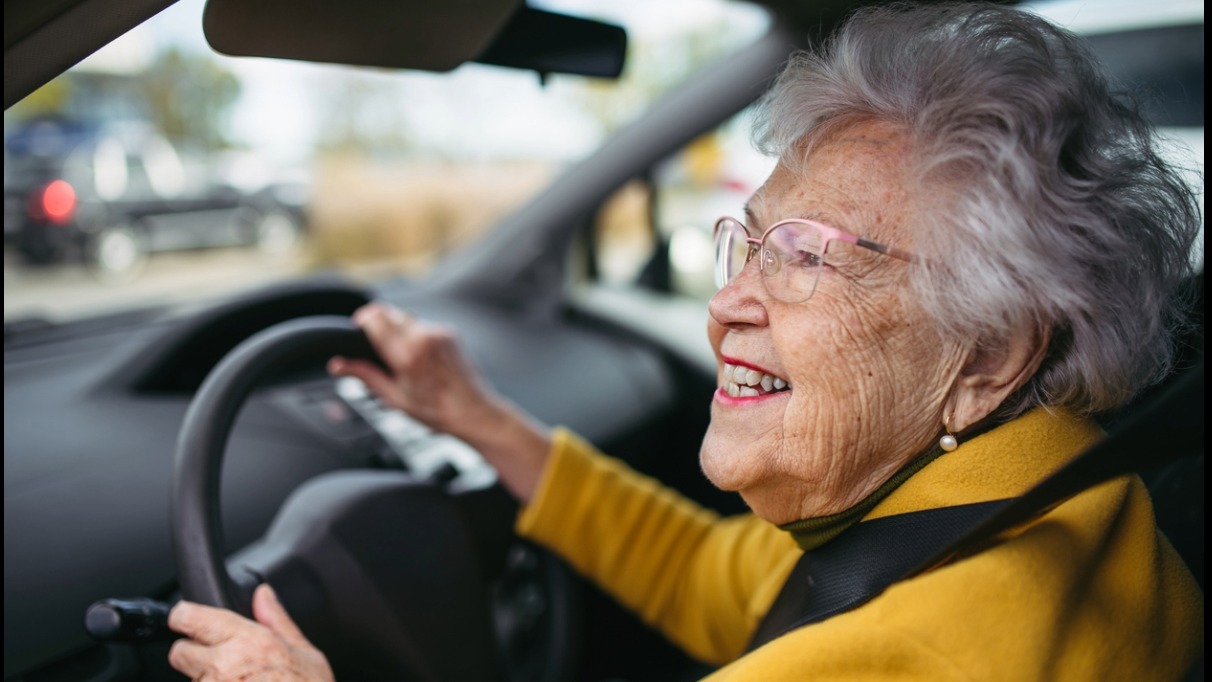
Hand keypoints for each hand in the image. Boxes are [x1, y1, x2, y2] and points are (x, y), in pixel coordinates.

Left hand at [167, 583, 333, 681]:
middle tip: (220, 664)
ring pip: (191, 681)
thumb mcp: (306, 654)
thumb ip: (278, 620)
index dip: (186, 618)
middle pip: (180, 652)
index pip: (189, 617)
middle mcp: (222, 666)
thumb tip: (264, 595)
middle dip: (194, 655)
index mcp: (247, 641)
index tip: (189, 620)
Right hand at [329, 301, 551, 501]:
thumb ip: (365, 375)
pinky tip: (419, 358)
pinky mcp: (449, 333)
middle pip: (388, 312)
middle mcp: (424, 338)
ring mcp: (439, 333)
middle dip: (377, 323)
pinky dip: (415, 336)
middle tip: (374, 346)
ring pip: (406, 318)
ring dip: (397, 330)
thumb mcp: (395, 398)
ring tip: (400, 357)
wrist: (474, 412)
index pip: (375, 318)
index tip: (357, 329)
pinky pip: (423, 326)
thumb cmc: (437, 411)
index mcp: (407, 354)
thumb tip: (338, 365)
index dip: (361, 320)